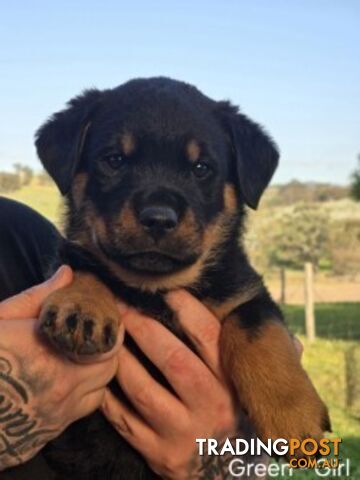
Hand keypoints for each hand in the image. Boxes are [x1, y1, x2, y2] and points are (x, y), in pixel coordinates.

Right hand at [0, 266, 122, 470]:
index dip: (111, 329)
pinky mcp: (45, 435)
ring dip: (96, 376)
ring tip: (81, 361)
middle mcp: (61, 385)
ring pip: (99, 393)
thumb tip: (67, 273)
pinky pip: (78, 415)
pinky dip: (79, 399)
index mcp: (51, 351)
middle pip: (109, 368)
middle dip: (107, 351)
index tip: (109, 318)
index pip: (107, 343)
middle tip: (95, 338)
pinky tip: (64, 386)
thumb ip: (37, 297)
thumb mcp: (1, 319)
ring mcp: (55, 414)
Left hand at [102, 291, 303, 479]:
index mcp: (234, 388)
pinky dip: (109, 394)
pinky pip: (124, 420)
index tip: (168, 290)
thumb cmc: (240, 428)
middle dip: (143, 327)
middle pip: (171, 359)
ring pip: (141, 388)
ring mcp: (181, 434)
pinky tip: (103, 373)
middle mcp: (210, 409)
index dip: (188, 309)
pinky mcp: (157, 454)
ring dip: (121, 356)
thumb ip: (269, 368)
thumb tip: (293, 342)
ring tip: (110, 333)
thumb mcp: (258, 400)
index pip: (210, 339)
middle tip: (122, 304)